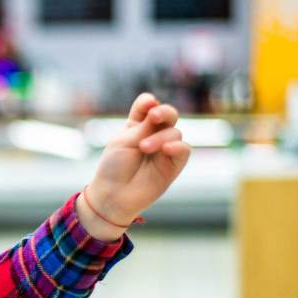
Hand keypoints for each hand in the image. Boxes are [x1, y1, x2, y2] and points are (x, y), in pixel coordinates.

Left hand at [81, 93, 191, 239]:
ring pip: (174, 132)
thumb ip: (143, 126)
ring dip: (160, 137)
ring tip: (144, 148)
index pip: (147, 106)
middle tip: (154, 116)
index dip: (148, 102)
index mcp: (137, 126)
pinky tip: (167, 149)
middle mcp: (153, 134)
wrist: (113, 195)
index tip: (148, 103)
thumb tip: (157, 106)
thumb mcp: (124, 142)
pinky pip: (184, 150)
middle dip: (163, 112)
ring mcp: (165, 149)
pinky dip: (177, 147)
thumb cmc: (114, 167)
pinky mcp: (173, 165)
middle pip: (167, 114)